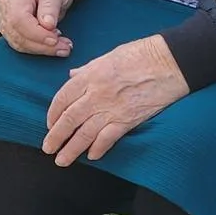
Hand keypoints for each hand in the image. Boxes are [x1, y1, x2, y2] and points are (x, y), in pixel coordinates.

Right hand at [0, 0, 78, 57]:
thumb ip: (50, 5)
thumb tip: (47, 25)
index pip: (18, 18)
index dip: (36, 33)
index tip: (55, 39)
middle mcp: (5, 4)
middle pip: (16, 32)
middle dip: (42, 44)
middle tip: (64, 47)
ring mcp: (4, 16)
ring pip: (17, 42)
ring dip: (41, 49)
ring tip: (61, 46)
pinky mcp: (9, 27)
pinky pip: (20, 43)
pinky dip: (37, 48)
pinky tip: (51, 45)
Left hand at [43, 35, 187, 165]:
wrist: (168, 63)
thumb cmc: (140, 54)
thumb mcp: (108, 56)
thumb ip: (87, 69)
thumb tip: (73, 75)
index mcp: (90, 75)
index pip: (63, 98)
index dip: (53, 114)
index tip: (49, 124)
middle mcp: (96, 94)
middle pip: (69, 119)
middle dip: (56, 136)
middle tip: (48, 148)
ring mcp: (111, 109)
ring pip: (84, 134)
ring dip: (71, 149)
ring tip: (62, 160)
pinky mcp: (127, 121)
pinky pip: (107, 139)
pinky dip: (98, 149)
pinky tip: (91, 156)